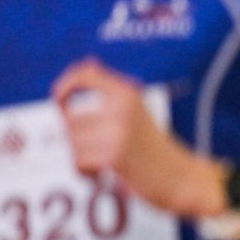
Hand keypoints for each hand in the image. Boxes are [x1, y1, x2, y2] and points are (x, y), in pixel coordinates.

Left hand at [50, 58, 209, 215]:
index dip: (65, 85)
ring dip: (81, 156)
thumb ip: (112, 89)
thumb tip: (88, 62)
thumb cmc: (154, 145)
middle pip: (70, 119)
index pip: (86, 75)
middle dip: (75, 137)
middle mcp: (123, 108)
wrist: (181, 176)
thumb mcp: (137, 110)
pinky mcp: (114, 157)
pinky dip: (85, 171)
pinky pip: (79, 161)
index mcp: (128, 93)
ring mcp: (119, 132)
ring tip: (101, 161)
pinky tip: (100, 173)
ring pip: (73, 142)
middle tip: (96, 148)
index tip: (59, 99)